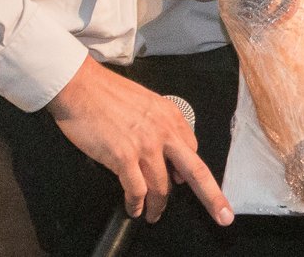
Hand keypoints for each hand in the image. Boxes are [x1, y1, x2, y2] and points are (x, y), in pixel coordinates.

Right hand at [46, 57, 232, 226]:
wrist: (81, 86)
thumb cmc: (107, 94)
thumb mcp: (147, 103)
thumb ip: (160, 126)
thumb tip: (167, 156)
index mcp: (171, 116)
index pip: (192, 150)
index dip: (190, 171)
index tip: (190, 184)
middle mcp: (164, 132)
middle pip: (196, 171)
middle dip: (212, 196)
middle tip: (222, 215)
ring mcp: (145, 146)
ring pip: (162, 187)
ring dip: (158, 206)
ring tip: (153, 215)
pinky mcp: (123, 157)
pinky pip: (137, 190)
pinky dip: (136, 204)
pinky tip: (134, 209)